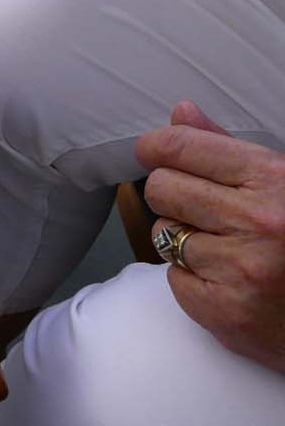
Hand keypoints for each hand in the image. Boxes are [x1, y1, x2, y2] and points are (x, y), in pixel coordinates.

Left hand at [137, 101, 284, 373]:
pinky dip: (193, 279)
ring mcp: (241, 270)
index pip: (179, 147)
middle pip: (161, 189)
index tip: (154, 152)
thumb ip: (228, 147)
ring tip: (227, 247)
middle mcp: (257, 222)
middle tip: (203, 208)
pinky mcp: (227, 313)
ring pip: (163, 235)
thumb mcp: (284, 181)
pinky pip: (173, 279)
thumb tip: (181, 112)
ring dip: (184, 239)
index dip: (157, 148)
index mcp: (273, 180)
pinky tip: (229, 280)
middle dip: (173, 195)